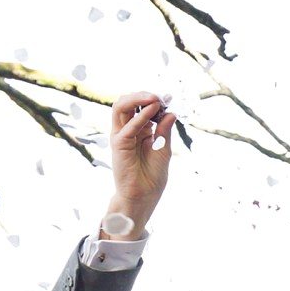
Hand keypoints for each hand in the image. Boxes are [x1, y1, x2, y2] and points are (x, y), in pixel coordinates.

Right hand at [105, 91, 176, 234]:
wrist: (143, 195)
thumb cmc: (152, 175)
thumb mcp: (163, 148)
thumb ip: (164, 130)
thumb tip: (171, 112)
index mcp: (139, 130)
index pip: (141, 107)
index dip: (154, 100)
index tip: (169, 98)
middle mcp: (128, 130)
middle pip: (128, 103)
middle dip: (143, 95)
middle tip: (160, 95)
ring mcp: (121, 135)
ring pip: (120, 108)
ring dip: (137, 99)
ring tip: (154, 98)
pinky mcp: (118, 144)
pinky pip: (127, 126)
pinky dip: (140, 117)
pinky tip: (153, 111)